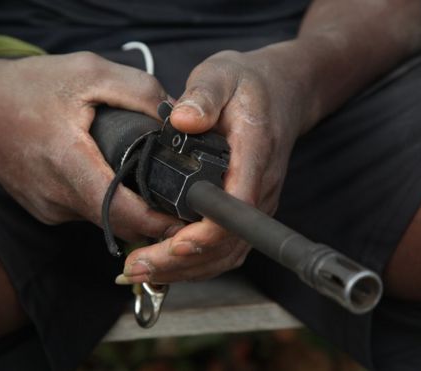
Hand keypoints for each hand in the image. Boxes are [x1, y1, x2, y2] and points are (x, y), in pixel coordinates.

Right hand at [0, 52, 180, 241]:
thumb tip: (178, 122)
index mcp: (67, 162)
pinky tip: (105, 171)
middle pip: (119, 220)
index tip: (190, 217)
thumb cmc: (26, 85)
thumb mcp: (89, 71)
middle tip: (179, 192)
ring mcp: (46, 208)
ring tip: (141, 173)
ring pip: (102, 218)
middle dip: (152, 212)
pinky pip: (84, 211)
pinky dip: (103, 198)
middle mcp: (55, 197)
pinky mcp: (41, 210)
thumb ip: (139, 91)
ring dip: (126, 203)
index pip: (123, 212)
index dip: (160, 221)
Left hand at [118, 42, 316, 283]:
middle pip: (227, 243)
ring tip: (141, 271)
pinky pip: (226, 248)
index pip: (236, 207)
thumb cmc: (248, 83)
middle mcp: (261, 186)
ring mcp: (257, 202)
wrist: (282, 90)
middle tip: (137, 266)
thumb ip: (202, 95)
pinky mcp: (247, 209)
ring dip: (184, 269)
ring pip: (227, 253)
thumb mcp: (221, 74)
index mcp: (254, 154)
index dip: (206, 233)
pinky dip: (195, 264)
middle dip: (181, 262)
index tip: (172, 244)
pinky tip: (163, 266)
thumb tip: (181, 119)